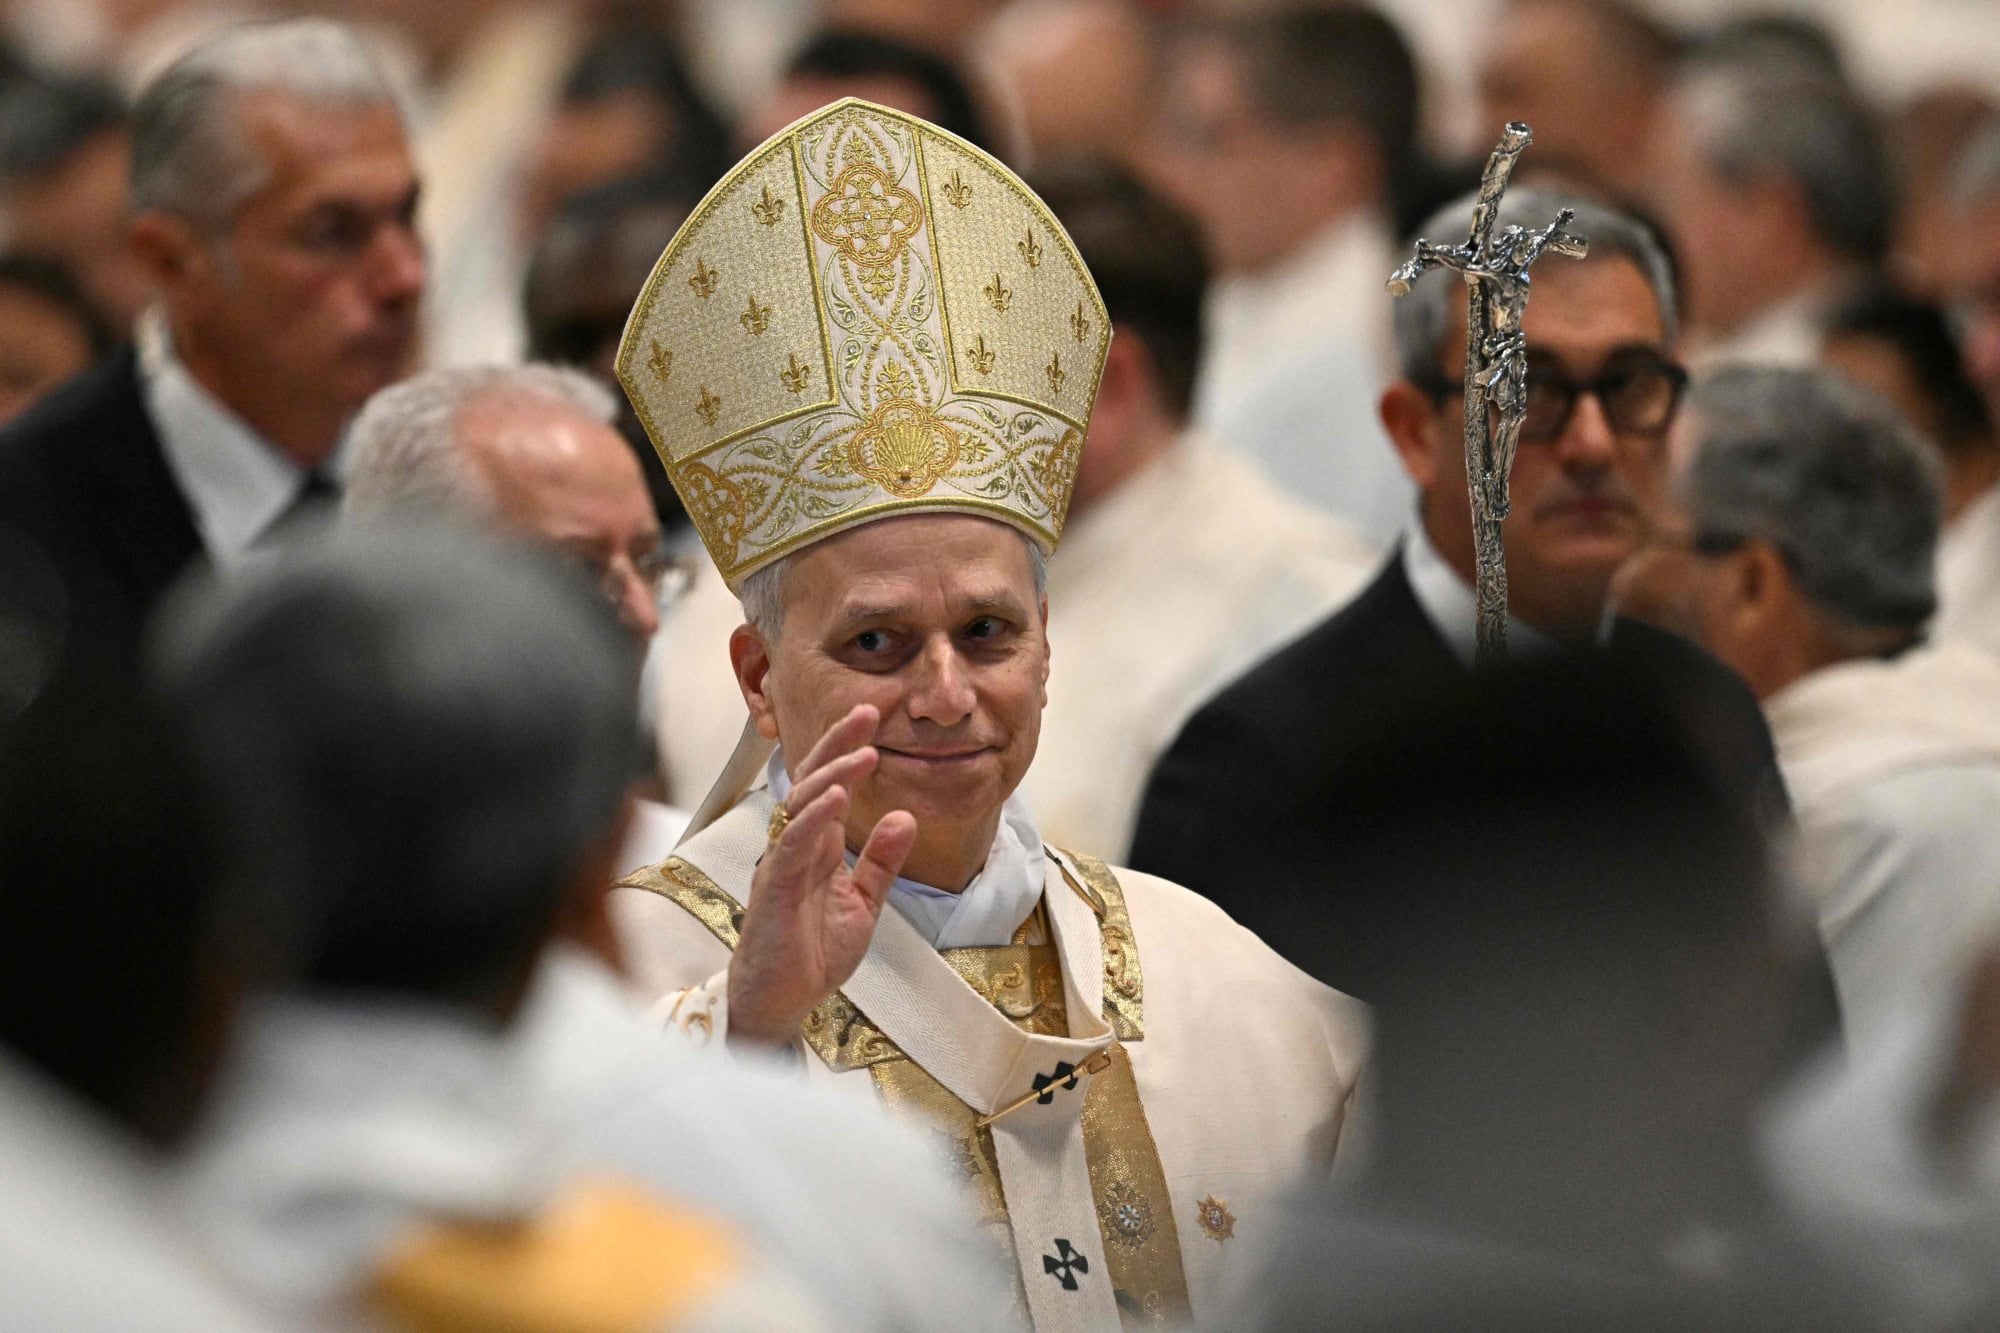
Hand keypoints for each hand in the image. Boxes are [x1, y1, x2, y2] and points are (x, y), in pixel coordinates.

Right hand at [727, 704, 916, 1047]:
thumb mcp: (864, 902)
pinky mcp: (775, 886)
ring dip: (834, 775)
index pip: (833, 785)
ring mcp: (783, 862)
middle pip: (814, 781)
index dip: (848, 749)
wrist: (784, 1001)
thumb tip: (906, 816)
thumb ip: (883, 860)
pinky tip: (838, 798)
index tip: (873, 718)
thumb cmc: (813, 951)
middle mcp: (797, 845)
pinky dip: (815, 818)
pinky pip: (793, 843)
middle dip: (838, 744)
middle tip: (867, 711)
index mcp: (819, 845)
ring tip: (865, 752)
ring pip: (803, 804)